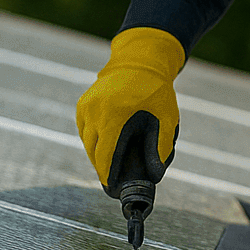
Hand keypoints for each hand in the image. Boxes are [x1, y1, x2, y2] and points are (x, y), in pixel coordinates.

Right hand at [75, 27, 184, 190]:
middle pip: (93, 152)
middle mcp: (95, 111)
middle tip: (113, 180)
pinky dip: (92, 140)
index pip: (105, 156)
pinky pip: (85, 130)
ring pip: (87, 142)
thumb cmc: (156, 91)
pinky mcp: (83, 103)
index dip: (107, 175)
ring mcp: (86, 106)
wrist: (140, 61)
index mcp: (114, 116)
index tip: (111, 188)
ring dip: (97, 154)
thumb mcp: (166, 118)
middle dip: (102, 167)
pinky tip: (104, 145)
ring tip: (110, 164)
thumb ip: (161, 147)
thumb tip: (156, 176)